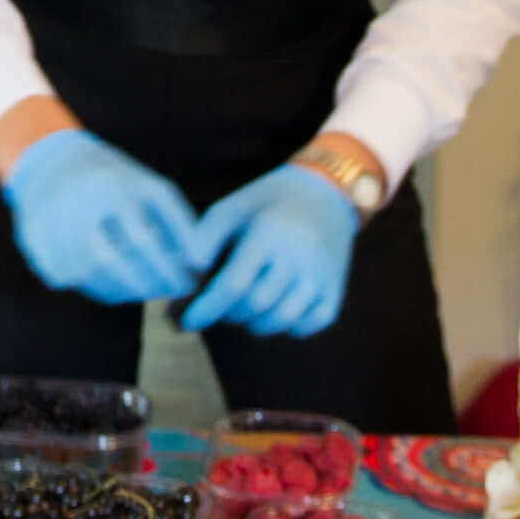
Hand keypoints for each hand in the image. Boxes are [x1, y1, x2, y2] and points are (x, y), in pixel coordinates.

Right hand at [0, 130, 204, 308]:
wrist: (50, 159)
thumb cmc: (112, 178)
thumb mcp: (149, 187)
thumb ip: (178, 223)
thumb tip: (199, 263)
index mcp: (111, 187)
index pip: (142, 240)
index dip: (166, 269)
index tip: (184, 285)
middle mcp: (77, 202)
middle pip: (109, 262)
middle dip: (140, 286)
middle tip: (159, 293)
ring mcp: (49, 221)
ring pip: (84, 274)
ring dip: (114, 291)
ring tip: (133, 289)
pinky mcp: (31, 237)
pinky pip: (60, 276)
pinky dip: (85, 285)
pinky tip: (103, 280)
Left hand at [180, 162, 359, 338]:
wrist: (324, 192)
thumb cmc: (266, 202)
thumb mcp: (230, 209)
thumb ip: (202, 240)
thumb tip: (183, 276)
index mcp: (267, 233)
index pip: (234, 284)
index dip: (207, 308)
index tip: (188, 322)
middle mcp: (298, 255)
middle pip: (256, 304)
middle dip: (230, 313)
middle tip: (222, 303)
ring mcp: (321, 274)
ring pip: (283, 319)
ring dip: (257, 324)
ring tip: (247, 308)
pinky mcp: (336, 288)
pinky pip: (313, 323)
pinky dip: (291, 326)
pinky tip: (279, 311)